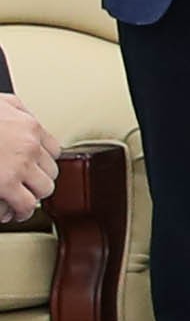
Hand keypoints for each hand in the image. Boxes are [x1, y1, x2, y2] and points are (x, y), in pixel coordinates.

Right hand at [0, 94, 53, 222]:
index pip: (53, 149)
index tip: (35, 167)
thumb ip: (14, 108)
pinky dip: (19, 211)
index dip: (42, 161)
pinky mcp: (4, 185)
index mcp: (28, 127)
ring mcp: (18, 167)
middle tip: (26, 186)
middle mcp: (29, 147)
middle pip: (51, 171)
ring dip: (32, 196)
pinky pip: (25, 205)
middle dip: (38, 180)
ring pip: (43, 190)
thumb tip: (20, 115)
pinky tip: (11, 212)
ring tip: (20, 201)